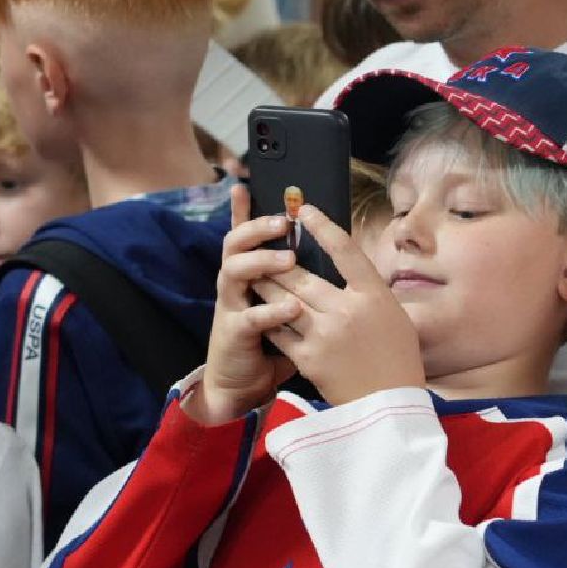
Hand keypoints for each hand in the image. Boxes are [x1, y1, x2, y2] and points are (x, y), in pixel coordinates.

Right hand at [185, 185, 301, 424]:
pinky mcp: (233, 334)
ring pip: (234, 271)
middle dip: (256, 228)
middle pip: (235, 243)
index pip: (245, 234)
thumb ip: (302, 282)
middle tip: (282, 221)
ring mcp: (231, 307)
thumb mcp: (288, 305)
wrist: (242, 384)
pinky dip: (272, 312)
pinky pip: (250, 318)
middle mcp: (235, 284)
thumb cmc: (270, 340)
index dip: (242, 210)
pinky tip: (293, 308)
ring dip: (262, 261)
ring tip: (289, 259)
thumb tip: (335, 259)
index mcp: (250, 273)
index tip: (245, 183)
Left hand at [250, 204, 424, 404]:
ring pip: (282, 299)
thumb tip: (348, 266)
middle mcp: (347, 310)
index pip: (344, 250)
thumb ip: (369, 291)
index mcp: (374, 296)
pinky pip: (278, 330)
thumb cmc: (397, 359)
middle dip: (277, 257)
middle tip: (263, 243)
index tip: (303, 210)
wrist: (389, 406)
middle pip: (301, 274)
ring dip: (265, 283)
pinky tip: (259, 308)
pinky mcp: (307, 358)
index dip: (321, 226)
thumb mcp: (394, 316)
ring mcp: (324, 335)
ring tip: (254, 271)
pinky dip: (267, 317)